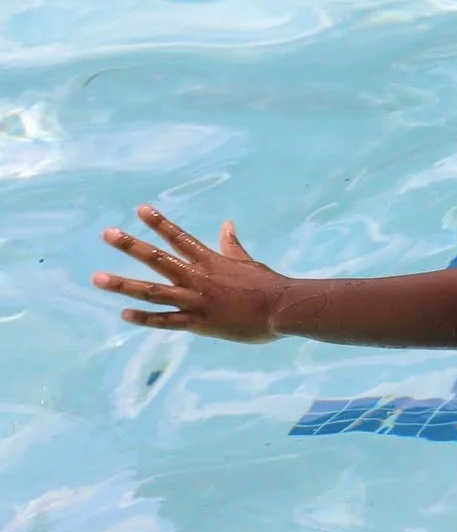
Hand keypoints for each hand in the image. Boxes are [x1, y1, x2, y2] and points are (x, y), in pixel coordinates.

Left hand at [93, 206, 288, 342]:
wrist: (283, 307)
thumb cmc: (268, 285)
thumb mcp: (247, 261)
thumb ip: (231, 245)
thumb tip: (227, 224)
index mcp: (211, 260)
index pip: (179, 237)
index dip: (159, 222)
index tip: (140, 209)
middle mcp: (198, 277)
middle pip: (158, 258)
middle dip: (131, 246)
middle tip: (107, 233)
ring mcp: (196, 300)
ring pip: (152, 291)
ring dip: (123, 284)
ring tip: (98, 278)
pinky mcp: (198, 323)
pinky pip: (166, 321)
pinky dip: (145, 318)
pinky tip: (124, 314)